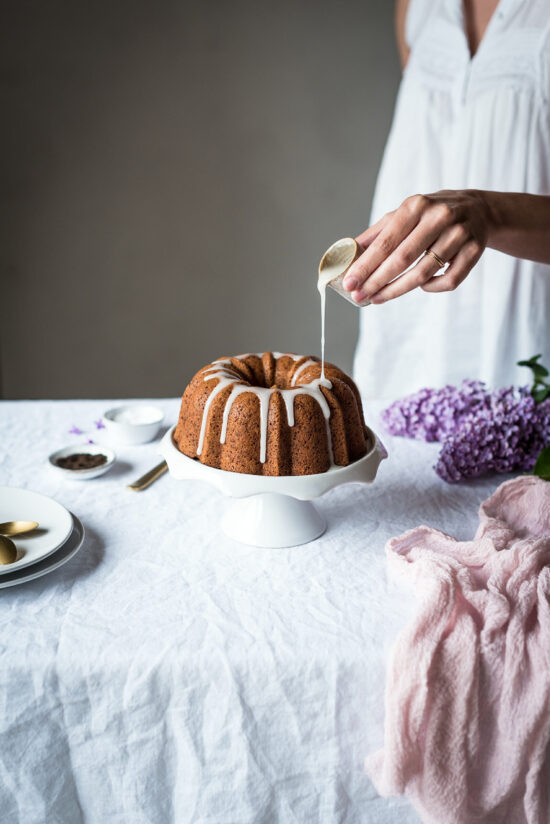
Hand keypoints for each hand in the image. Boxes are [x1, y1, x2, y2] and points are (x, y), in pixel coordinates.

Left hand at [343, 190, 490, 303]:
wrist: (477, 210)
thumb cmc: (431, 215)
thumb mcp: (404, 214)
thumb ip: (377, 234)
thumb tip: (347, 253)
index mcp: (416, 206)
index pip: (386, 242)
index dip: (366, 266)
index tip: (350, 283)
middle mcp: (439, 217)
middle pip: (402, 259)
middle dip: (377, 281)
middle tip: (359, 297)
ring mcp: (459, 234)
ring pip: (424, 273)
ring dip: (397, 290)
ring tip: (378, 298)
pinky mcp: (475, 250)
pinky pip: (450, 280)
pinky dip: (431, 288)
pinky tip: (420, 287)